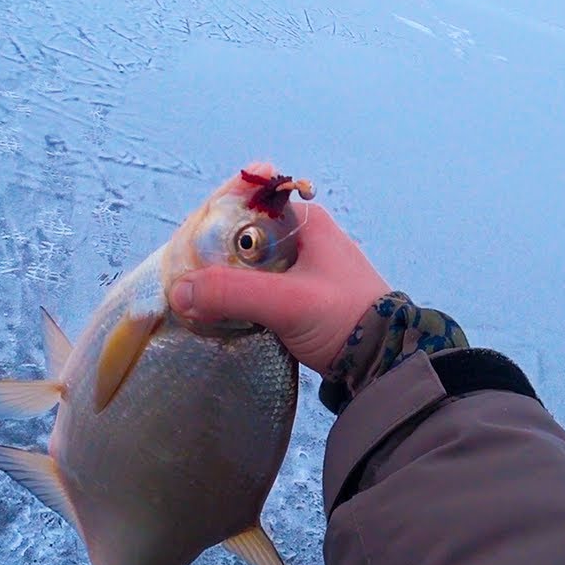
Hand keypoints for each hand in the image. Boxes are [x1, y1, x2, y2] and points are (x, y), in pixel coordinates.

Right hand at [168, 202, 391, 374]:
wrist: (386, 363)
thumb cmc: (344, 317)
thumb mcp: (287, 302)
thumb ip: (232, 293)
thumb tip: (178, 292)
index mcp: (306, 222)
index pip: (250, 201)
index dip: (215, 216)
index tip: (188, 241)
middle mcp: (304, 239)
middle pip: (244, 235)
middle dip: (213, 253)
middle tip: (184, 274)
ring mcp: (304, 270)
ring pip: (250, 265)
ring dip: (225, 279)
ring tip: (195, 296)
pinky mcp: (302, 299)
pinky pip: (260, 289)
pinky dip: (239, 299)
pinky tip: (220, 313)